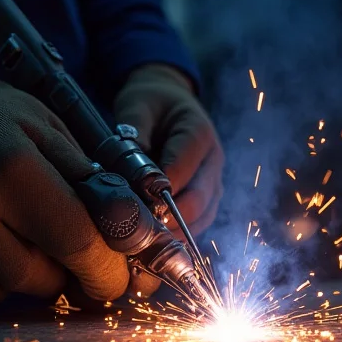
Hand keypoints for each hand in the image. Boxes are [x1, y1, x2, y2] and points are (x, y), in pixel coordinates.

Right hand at [0, 31, 143, 301]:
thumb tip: (130, 226)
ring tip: (35, 236)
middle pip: (51, 272)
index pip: (79, 239)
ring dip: (41, 273)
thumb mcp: (42, 123)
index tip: (120, 273)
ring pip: (19, 285)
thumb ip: (85, 173)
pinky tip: (0, 246)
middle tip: (85, 258)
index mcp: (16, 164)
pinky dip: (1, 280)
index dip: (107, 266)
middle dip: (78, 272)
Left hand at [113, 64, 223, 233]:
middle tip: (138, 228)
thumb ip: (134, 133)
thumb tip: (127, 169)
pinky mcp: (207, 196)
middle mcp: (213, 160)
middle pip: (199, 199)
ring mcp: (214, 180)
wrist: (168, 102)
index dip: (158, 190)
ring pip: (203, 216)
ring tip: (145, 239)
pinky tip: (154, 240)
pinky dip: (178, 233)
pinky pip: (198, 222)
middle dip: (168, 216)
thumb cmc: (152, 102)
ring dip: (175, 230)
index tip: (134, 203)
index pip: (182, 168)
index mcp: (199, 133)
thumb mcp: (137, 105)